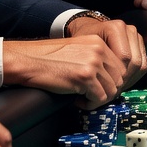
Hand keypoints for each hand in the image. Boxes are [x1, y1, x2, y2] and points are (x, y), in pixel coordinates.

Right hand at [2, 35, 128, 108]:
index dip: (111, 82)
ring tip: (82, 99)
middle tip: (90, 97)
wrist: (27, 60)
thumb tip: (112, 81)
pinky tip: (76, 101)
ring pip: (111, 91)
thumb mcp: (78, 51)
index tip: (98, 89)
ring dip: (98, 99)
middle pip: (118, 80)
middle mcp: (99, 50)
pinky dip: (89, 104)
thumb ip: (96, 60)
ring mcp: (93, 63)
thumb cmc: (48, 59)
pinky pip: (99, 98)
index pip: (119, 67)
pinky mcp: (85, 77)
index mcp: (99, 42)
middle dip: (106, 92)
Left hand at [67, 16, 146, 90]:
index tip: (104, 86)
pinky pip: (143, 65)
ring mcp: (137, 38)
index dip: (116, 75)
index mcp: (116, 28)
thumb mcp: (82, 50)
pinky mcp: (140, 46)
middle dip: (124, 79)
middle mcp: (130, 30)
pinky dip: (134, 76)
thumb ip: (91, 62)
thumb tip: (100, 85)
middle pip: (135, 62)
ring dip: (130, 79)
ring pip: (141, 65)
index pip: (124, 57)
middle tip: (111, 91)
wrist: (89, 32)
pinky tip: (122, 82)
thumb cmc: (83, 42)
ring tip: (116, 88)